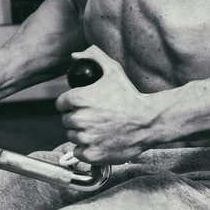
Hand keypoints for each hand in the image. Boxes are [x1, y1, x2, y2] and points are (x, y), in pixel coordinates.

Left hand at [56, 46, 159, 164]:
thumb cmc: (129, 95)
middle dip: (76, 118)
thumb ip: (94, 57)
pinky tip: (98, 141)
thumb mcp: (113, 70)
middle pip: (66, 121)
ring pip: (72, 136)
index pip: (61, 104)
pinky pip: (78, 152)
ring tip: (97, 128)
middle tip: (92, 117)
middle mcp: (79, 118)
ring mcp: (86, 138)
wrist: (148, 121)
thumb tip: (74, 55)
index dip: (70, 104)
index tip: (81, 106)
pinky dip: (85, 149)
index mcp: (78, 98)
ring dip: (81, 134)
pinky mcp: (92, 154)